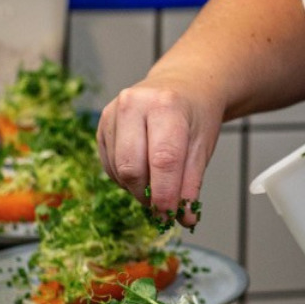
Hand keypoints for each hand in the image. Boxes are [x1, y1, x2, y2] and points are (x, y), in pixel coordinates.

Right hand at [97, 72, 223, 227]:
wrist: (182, 85)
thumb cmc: (195, 116)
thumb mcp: (202, 146)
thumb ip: (191, 183)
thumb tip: (185, 218)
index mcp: (166, 106)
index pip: (163, 159)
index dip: (165, 194)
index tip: (170, 215)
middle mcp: (134, 104)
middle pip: (132, 167)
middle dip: (147, 195)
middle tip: (163, 207)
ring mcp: (113, 112)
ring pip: (118, 169)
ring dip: (137, 188)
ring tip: (157, 183)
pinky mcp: (102, 124)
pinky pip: (109, 165)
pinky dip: (126, 178)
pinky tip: (144, 169)